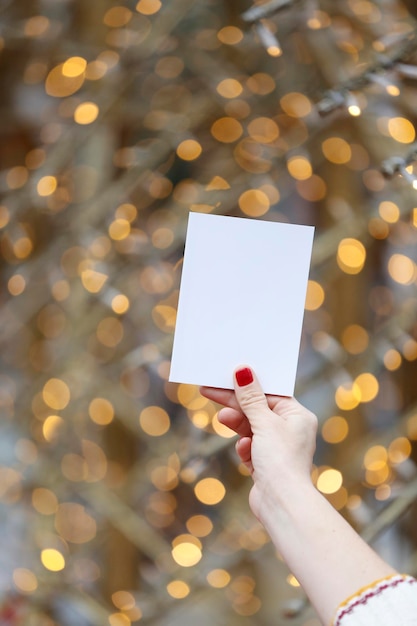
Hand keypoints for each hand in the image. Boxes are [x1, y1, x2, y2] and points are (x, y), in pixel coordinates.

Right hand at [200, 366, 317, 522]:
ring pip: (250, 428)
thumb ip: (251, 397)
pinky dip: (244, 447)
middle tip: (209, 390)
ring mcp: (278, 448)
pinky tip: (245, 452)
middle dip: (236, 403)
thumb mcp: (263, 422)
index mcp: (298, 416)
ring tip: (222, 419)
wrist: (281, 504)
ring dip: (237, 424)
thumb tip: (243, 371)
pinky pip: (249, 447)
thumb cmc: (280, 460)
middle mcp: (291, 430)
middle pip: (258, 409)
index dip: (248, 384)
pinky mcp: (265, 464)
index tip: (228, 375)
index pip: (270, 392)